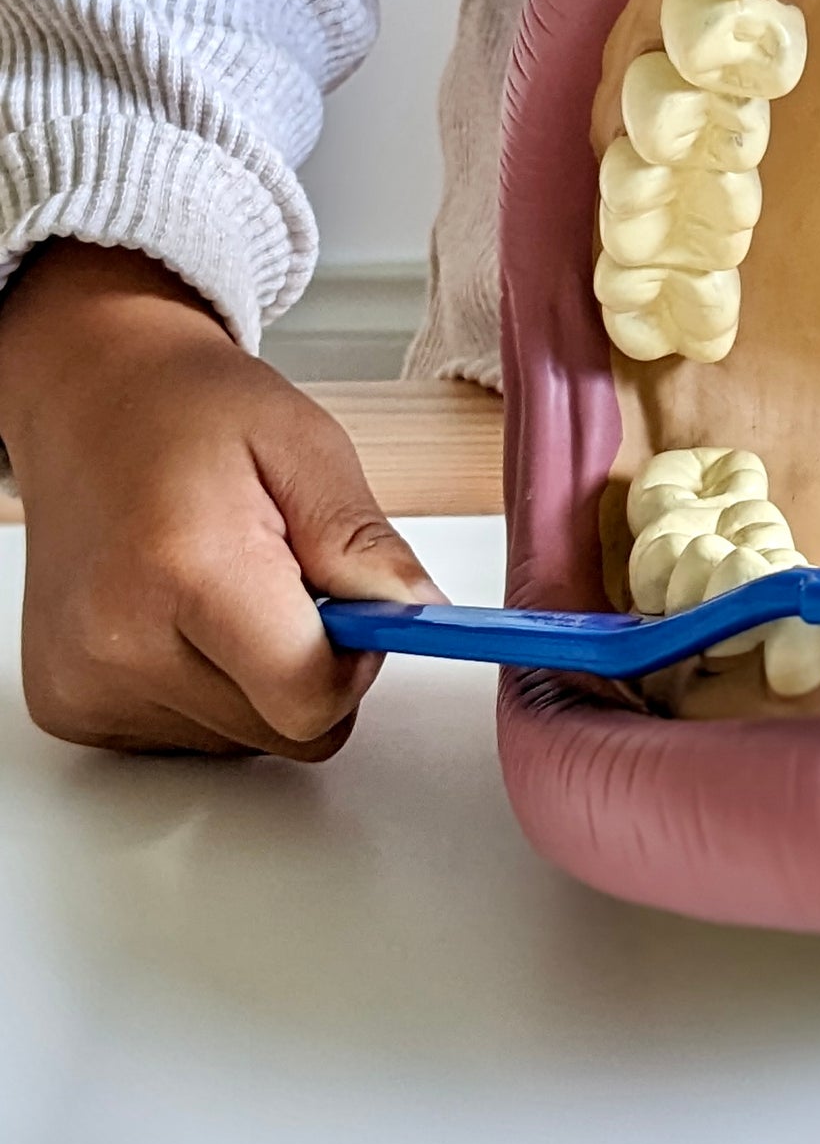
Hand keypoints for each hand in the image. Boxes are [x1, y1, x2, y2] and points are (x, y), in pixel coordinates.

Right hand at [0, 243, 437, 756]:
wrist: (90, 403)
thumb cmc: (193, 413)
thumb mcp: (308, 447)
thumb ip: (366, 543)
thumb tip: (423, 614)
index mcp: (186, 571)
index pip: (307, 696)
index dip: (357, 662)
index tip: (360, 611)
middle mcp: (118, 643)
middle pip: (284, 729)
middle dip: (315, 667)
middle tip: (296, 584)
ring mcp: (86, 683)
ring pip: (244, 740)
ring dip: (262, 678)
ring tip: (232, 588)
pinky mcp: (72, 706)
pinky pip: (192, 736)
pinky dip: (214, 686)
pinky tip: (190, 615)